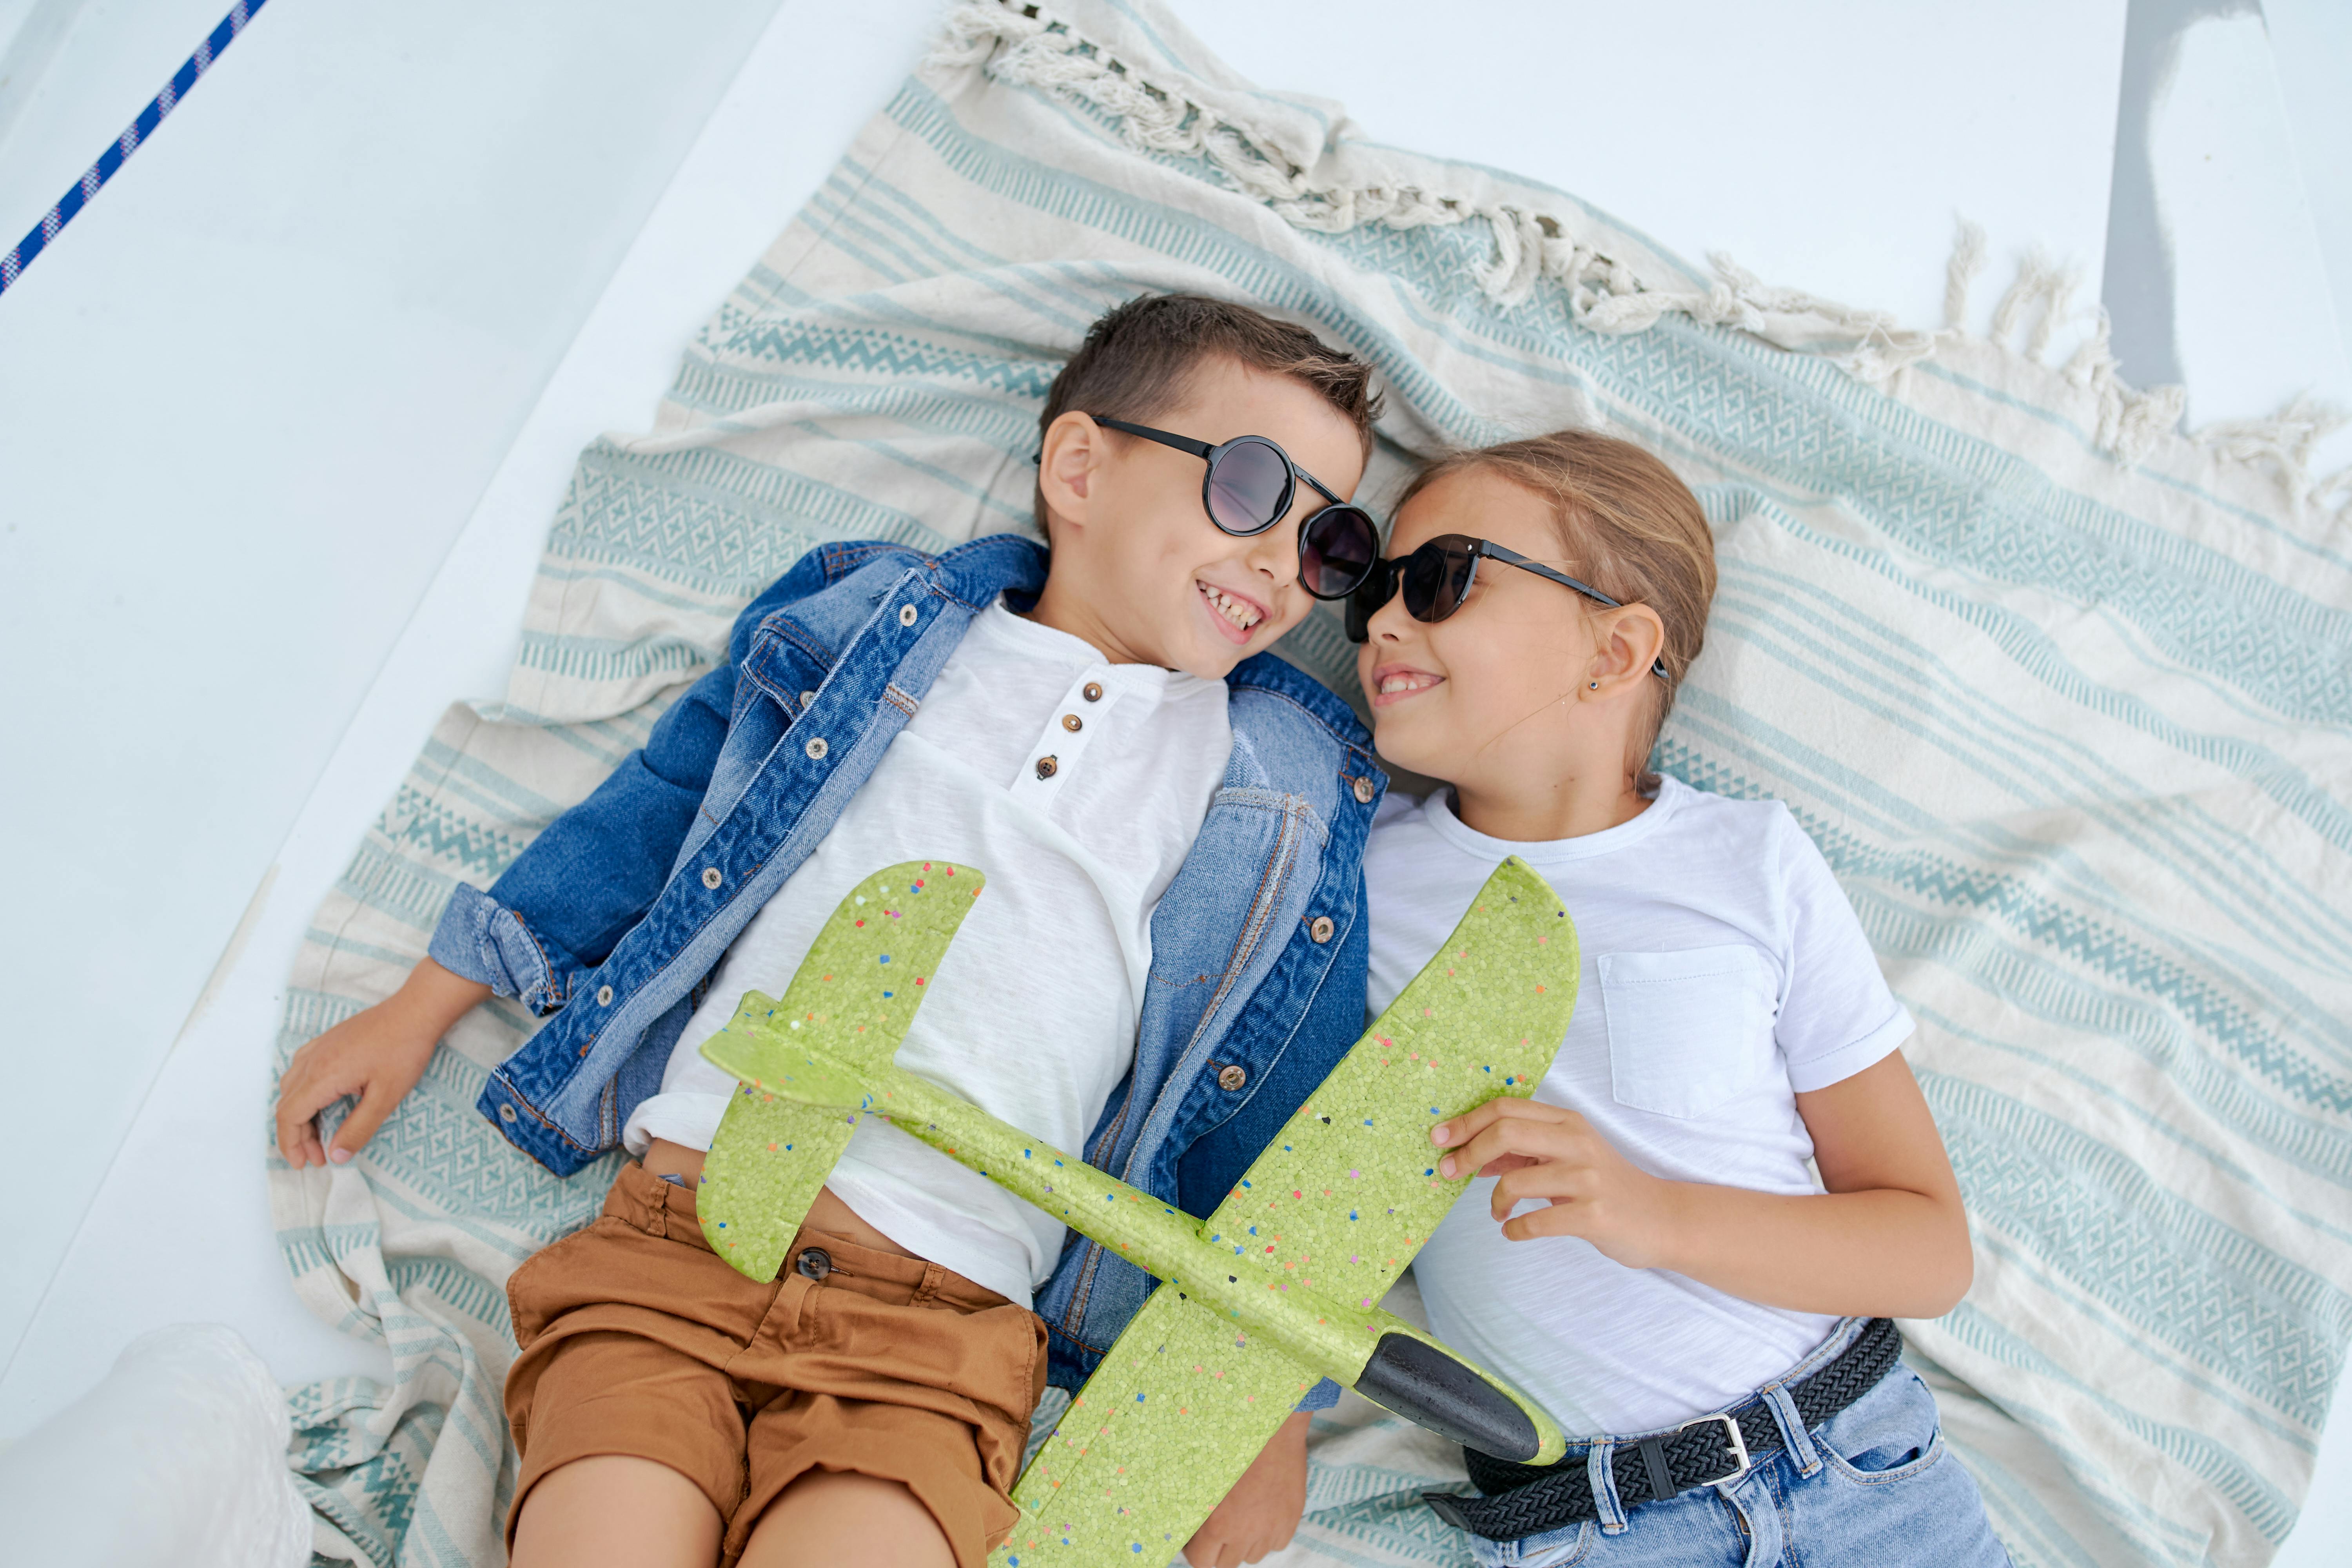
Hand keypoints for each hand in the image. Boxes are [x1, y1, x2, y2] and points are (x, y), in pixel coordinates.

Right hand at [273, 958, 489, 1167]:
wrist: (415, 1011)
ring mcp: (317, 1048)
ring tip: (321, 1136)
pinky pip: (301, 1072)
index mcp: (322, 1075)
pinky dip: (304, 1095)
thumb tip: (336, 1155)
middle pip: (287, 1105)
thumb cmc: (404, 1051)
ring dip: (300, 1116)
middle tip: (319, 1156)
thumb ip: (359, 1128)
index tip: (306, 1164)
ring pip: (291, 1089)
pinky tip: (322, 1105)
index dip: (292, 1145)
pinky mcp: (326, 1042)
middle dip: (297, 1136)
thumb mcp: (386, 1097)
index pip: (289, 1117)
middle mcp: (311, 1060)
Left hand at [1184, 1410, 1307, 1567]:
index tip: (1195, 1539)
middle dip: (1218, 1550)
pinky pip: (1275, 1543)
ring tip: (1241, 1515)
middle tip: (1216, 1526)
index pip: (1201, 1562)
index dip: (1196, 1551)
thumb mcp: (1202, 1476)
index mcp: (1218, 1524)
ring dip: (1243, 1543)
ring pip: (1252, 1556)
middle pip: (1227, 1564)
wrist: (1272, 1426)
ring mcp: (1271, 1529)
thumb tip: (1184, 1530)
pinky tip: (1261, 1511)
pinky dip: (1267, 1535)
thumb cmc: (1232, 1445)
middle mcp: (1245, 1533)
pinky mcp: (1291, 1521)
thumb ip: (1193, 1508)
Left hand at [1430, 1098, 1681, 1269]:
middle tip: (1449, 1174)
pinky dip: (1515, 1229)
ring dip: (1495, 1202)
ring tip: (1499, 1213)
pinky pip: (1535, 1222)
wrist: (1660, 1218)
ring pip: (1515, 1181)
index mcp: (1567, 1122)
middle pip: (1505, 1132)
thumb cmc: (1604, 1185)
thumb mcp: (1565, 1157)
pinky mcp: (1593, 1215)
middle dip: (1467, 1153)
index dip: (1466, 1122)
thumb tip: (1468, 1154)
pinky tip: (1514, 1231)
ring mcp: (1587, 1179)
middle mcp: (1577, 1143)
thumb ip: (1521, 1151)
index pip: (1505, 1109)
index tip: (1438, 1139)